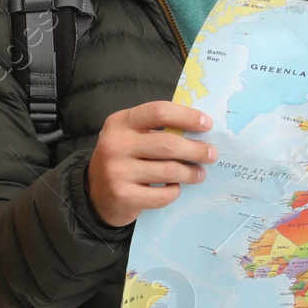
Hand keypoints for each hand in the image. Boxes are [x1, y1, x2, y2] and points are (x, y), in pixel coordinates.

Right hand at [85, 100, 216, 227]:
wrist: (96, 193)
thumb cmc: (123, 159)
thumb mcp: (130, 136)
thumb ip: (156, 129)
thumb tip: (198, 130)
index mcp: (119, 122)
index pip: (158, 111)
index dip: (186, 116)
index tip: (207, 124)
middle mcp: (115, 144)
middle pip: (167, 144)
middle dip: (196, 150)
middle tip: (211, 154)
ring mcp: (117, 171)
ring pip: (169, 170)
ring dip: (191, 172)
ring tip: (199, 174)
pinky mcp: (124, 196)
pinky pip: (163, 194)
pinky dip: (174, 191)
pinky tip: (175, 188)